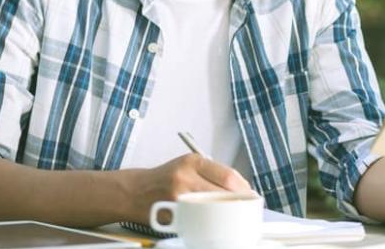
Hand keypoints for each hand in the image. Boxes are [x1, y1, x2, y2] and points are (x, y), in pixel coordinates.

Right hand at [130, 153, 252, 221]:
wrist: (134, 192)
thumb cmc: (165, 178)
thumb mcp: (187, 165)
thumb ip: (211, 172)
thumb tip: (240, 187)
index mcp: (192, 161)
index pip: (227, 175)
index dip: (243, 187)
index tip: (250, 193)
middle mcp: (185, 177)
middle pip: (222, 192)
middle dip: (238, 201)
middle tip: (246, 206)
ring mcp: (178, 197)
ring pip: (212, 207)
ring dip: (226, 212)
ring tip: (233, 214)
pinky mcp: (172, 215)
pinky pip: (197, 219)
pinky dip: (208, 221)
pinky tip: (213, 222)